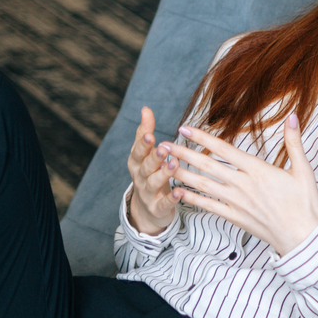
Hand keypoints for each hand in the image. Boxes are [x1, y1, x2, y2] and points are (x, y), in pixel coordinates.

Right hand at [126, 106, 178, 234]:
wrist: (148, 209)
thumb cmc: (150, 174)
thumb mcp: (145, 154)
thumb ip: (145, 132)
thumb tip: (146, 108)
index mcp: (137, 163)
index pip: (138, 151)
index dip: (143, 143)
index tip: (150, 133)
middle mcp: (140, 177)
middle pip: (145, 167)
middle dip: (153, 157)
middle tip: (163, 148)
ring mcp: (147, 194)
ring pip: (154, 183)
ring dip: (164, 174)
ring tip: (174, 164)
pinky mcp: (157, 208)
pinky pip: (164, 203)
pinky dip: (171, 198)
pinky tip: (180, 192)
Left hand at [163, 114, 317, 255]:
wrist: (302, 237)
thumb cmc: (305, 204)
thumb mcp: (304, 171)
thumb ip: (294, 143)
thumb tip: (294, 117)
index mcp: (258, 170)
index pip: (224, 149)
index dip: (202, 137)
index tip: (185, 127)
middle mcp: (243, 185)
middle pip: (206, 165)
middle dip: (182, 153)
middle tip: (162, 145)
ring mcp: (237, 202)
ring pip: (203, 184)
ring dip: (181, 173)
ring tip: (164, 164)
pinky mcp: (235, 217)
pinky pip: (208, 206)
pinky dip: (191, 199)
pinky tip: (177, 192)